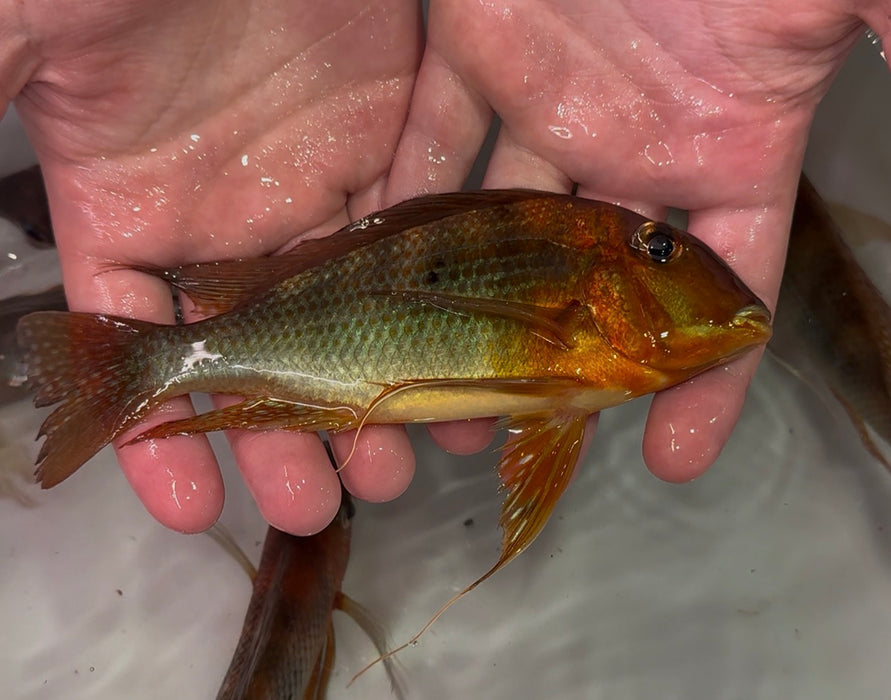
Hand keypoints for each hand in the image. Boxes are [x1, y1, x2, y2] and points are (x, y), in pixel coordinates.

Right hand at [5, 0, 420, 533]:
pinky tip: (451, 375)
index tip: (187, 507)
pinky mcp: (386, 148)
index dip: (153, 431)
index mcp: (129, 203)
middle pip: (256, 352)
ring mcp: (310, 184)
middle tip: (316, 505)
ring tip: (394, 466)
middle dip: (281, 436)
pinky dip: (430, 313)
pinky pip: (411, 248)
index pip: (134, 343)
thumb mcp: (28, 32)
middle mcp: (225, 212)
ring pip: (344, 316)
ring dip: (368, 395)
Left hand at [386, 0, 876, 480]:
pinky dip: (407, 208)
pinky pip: (433, 145)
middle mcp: (634, 141)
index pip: (726, 289)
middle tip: (511, 440)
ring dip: (466, 308)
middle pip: (594, 280)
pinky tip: (376, 279)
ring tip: (428, 389)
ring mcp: (550, 100)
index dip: (707, 374)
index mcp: (729, 144)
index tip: (675, 455)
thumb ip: (888, 52)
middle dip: (558, 362)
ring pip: (504, 230)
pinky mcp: (474, 50)